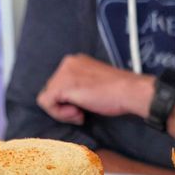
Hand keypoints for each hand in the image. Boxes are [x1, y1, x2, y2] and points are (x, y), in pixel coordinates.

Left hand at [37, 54, 153, 124]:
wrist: (128, 91)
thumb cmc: (117, 92)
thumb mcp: (93, 84)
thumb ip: (79, 86)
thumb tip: (67, 100)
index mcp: (75, 61)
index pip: (59, 83)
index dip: (68, 99)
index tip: (83, 106)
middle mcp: (67, 63)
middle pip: (51, 90)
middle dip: (64, 105)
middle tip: (82, 112)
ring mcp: (63, 73)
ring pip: (47, 97)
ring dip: (62, 111)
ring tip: (80, 113)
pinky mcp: (62, 85)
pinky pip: (46, 103)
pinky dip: (60, 114)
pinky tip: (77, 113)